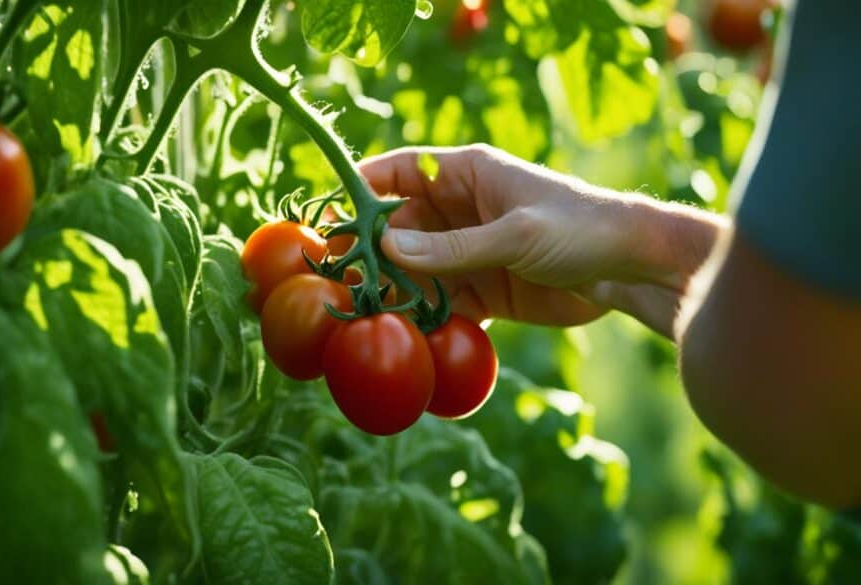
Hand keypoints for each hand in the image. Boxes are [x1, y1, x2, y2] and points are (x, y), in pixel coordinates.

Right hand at [360, 145, 726, 334]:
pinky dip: (424, 317)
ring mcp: (471, 252)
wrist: (632, 270)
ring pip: (417, 268)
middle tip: (338, 277)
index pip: (402, 171)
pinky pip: (442, 301)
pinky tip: (404, 334)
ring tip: (362, 311)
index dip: (364, 186)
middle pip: (401, 225)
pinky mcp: (485, 290)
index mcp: (468, 175)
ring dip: (394, 288)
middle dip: (371, 249)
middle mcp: (462, 210)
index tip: (329, 212)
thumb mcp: (515, 235)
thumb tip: (386, 247)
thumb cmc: (579, 229)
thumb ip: (452, 247)